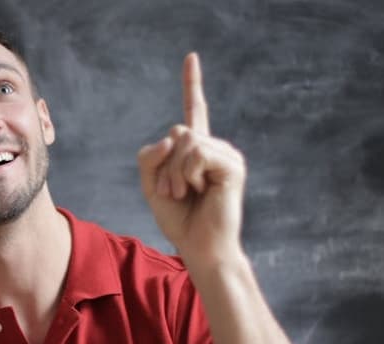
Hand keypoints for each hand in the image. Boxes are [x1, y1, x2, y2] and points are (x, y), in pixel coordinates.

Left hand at [137, 53, 246, 265]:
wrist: (199, 246)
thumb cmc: (178, 219)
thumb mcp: (151, 184)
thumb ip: (150, 156)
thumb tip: (174, 135)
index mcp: (195, 150)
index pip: (193, 110)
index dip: (191, 84)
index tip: (191, 57)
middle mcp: (213, 147)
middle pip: (176, 132)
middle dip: (164, 166)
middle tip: (174, 192)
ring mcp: (225, 154)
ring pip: (185, 141)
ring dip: (174, 173)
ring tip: (185, 194)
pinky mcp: (232, 165)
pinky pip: (197, 153)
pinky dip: (188, 173)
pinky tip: (199, 190)